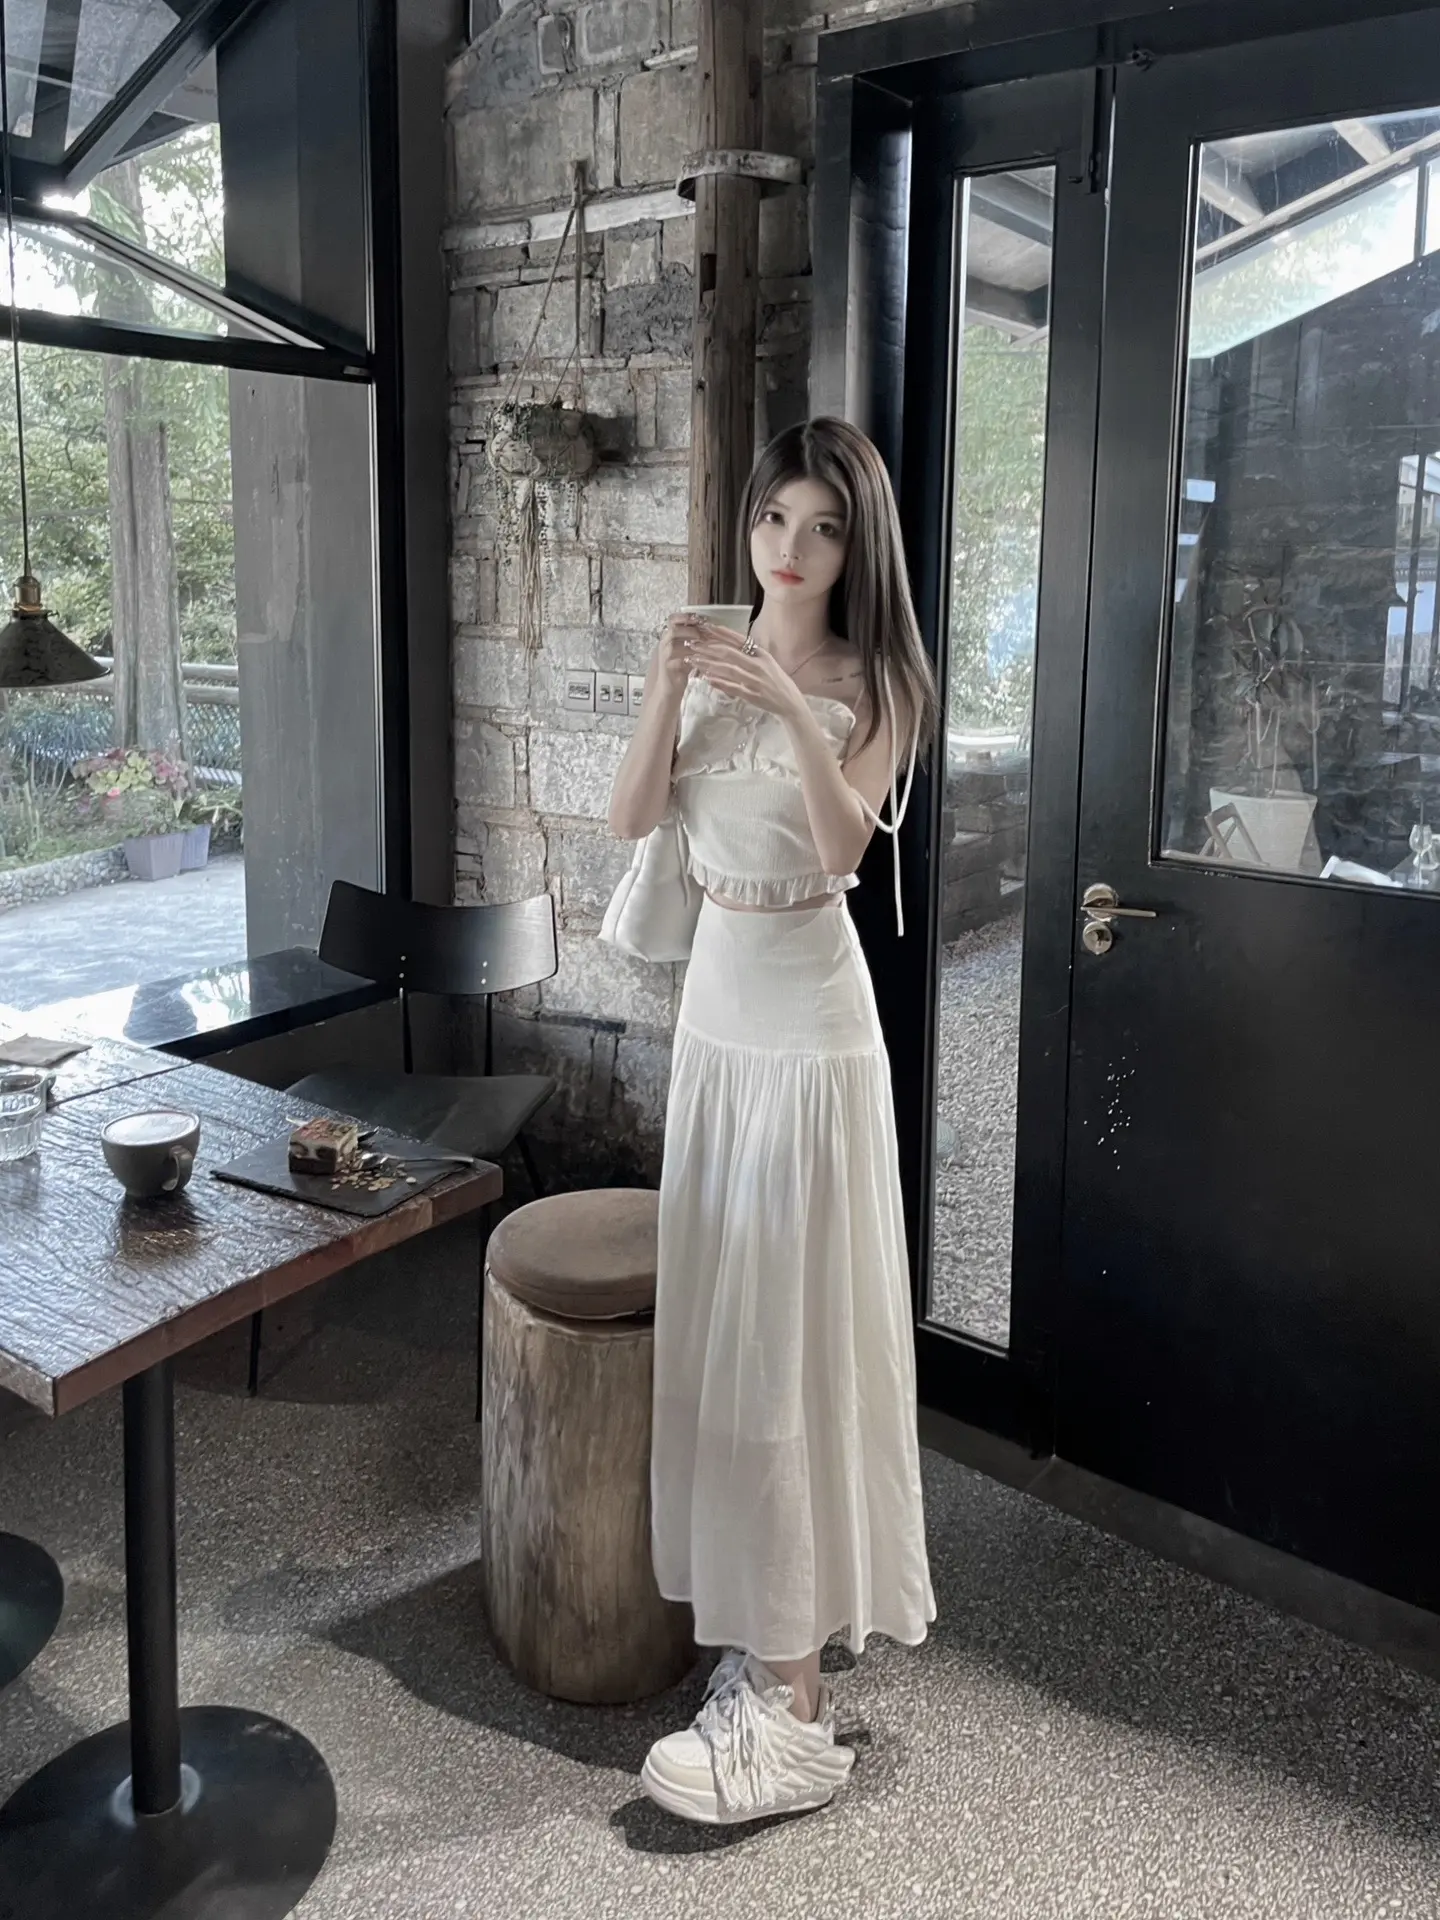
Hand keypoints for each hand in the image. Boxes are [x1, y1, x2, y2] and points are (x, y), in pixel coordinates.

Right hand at [653, 613, 699, 695]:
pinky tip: (702, 657)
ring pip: (675, 641)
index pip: (673, 619)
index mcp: (669, 637)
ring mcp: (665, 654)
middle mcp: (664, 643)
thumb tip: (710, 629)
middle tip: (703, 633)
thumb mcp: (687, 652)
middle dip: (690, 629)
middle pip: (674, 628)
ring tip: (703, 643)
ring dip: (691, 640)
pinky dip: (692, 655)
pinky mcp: (668, 665)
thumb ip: (694, 641)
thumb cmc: (680, 670)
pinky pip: (680, 656)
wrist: (669, 689)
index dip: (685, 617)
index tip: (699, 618)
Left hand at [684, 624, 807, 720]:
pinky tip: (707, 679)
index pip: (739, 640)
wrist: (790, 704)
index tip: (707, 628)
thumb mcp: (768, 663)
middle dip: (708, 648)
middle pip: (729, 653)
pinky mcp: (752, 695)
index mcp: (762, 655)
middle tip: (693, 644)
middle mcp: (758, 665)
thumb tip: (732, 646)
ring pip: (728, 669)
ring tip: (694, 660)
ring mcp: (755, 681)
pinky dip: (719, 683)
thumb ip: (751, 655)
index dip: (721, 633)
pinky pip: (732, 688)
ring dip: (709, 664)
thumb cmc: (779, 682)